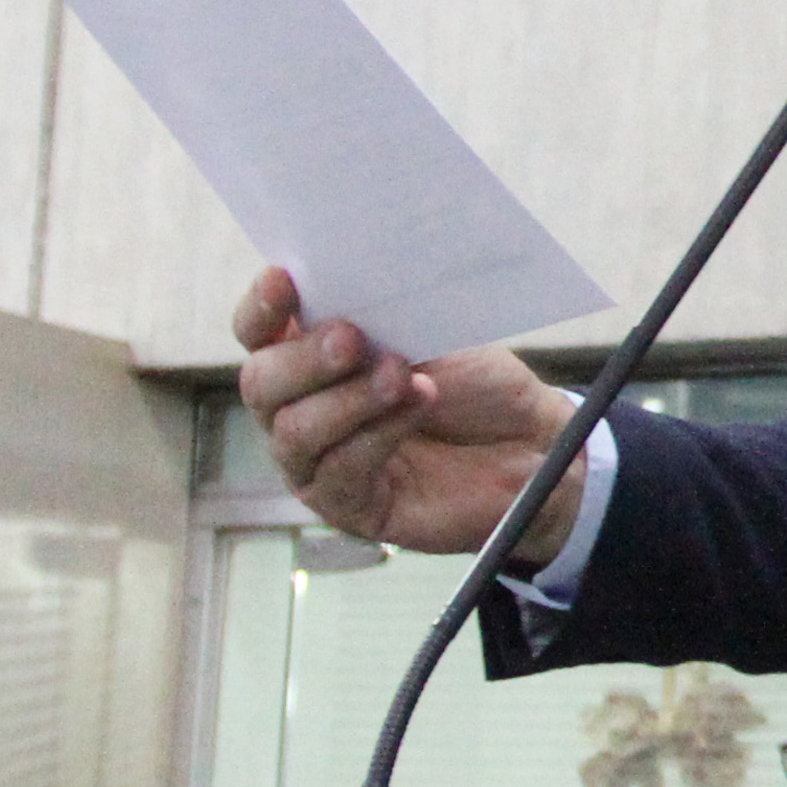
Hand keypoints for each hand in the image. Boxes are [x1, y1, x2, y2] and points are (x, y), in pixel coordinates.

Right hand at [230, 269, 579, 559]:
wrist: (529, 444)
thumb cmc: (474, 383)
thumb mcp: (428, 332)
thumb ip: (379, 313)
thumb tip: (349, 282)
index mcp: (306, 354)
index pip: (257, 330)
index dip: (262, 307)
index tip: (284, 280)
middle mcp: (298, 408)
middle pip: (261, 382)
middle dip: (305, 357)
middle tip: (353, 339)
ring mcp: (316, 462)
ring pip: (295, 431)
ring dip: (351, 398)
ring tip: (403, 376)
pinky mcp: (348, 506)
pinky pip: (338, 472)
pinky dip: (377, 433)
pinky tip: (416, 406)